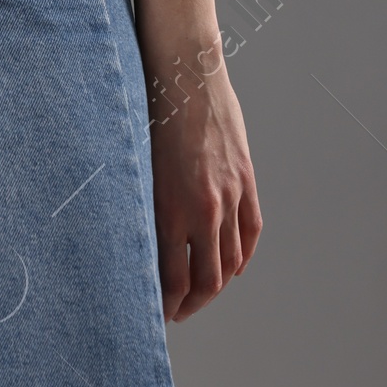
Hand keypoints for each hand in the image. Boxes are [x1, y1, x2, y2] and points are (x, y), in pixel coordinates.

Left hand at [148, 53, 261, 320]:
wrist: (183, 74)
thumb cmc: (147, 115)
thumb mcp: (137, 167)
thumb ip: (145, 207)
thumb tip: (141, 244)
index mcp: (169, 208)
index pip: (172, 279)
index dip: (166, 304)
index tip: (155, 312)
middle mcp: (203, 209)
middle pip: (205, 280)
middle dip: (190, 304)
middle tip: (176, 312)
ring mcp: (229, 196)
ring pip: (230, 262)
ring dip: (216, 285)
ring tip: (201, 293)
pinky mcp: (246, 180)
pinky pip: (250, 233)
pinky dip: (241, 256)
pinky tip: (231, 267)